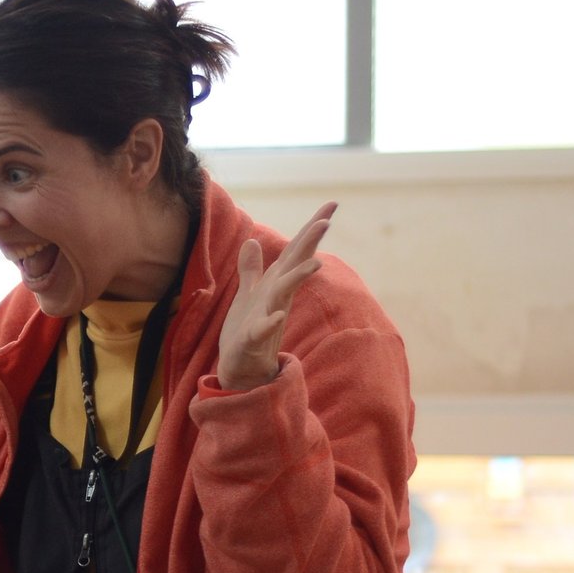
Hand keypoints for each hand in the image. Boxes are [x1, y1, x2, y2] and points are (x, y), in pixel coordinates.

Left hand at [216, 201, 336, 390]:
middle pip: (295, 266)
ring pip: (283, 294)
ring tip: (315, 263)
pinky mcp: (253, 340)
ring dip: (297, 278)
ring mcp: (268, 317)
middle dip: (309, 244)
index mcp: (275, 284)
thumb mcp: (249, 293)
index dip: (311, 228)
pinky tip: (277, 315)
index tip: (332, 203)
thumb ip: (251, 269)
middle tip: (326, 221)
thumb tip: (250, 241)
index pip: (295, 251)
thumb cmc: (247, 329)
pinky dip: (269, 322)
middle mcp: (276, 298)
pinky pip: (262, 330)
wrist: (241, 368)